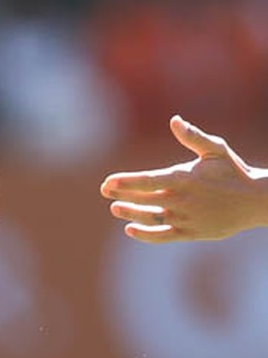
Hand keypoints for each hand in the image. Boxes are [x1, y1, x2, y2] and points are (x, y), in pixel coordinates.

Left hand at [100, 115, 267, 241]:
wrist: (253, 201)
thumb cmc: (233, 172)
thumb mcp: (216, 149)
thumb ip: (193, 137)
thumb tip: (174, 121)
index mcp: (184, 178)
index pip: (147, 181)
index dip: (125, 182)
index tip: (108, 182)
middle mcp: (180, 200)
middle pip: (144, 199)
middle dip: (121, 194)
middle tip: (105, 190)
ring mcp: (184, 218)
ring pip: (149, 218)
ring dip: (130, 214)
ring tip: (115, 208)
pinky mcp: (189, 233)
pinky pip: (161, 236)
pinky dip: (144, 234)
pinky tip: (130, 229)